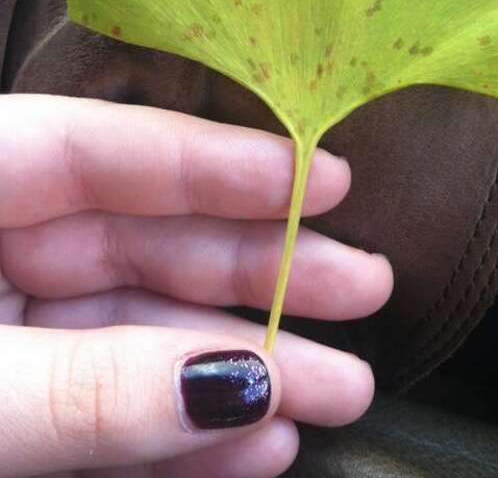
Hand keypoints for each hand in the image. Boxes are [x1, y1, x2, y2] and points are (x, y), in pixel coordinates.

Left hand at [0, 94, 392, 477]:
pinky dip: (177, 431)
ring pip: (142, 331)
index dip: (218, 163)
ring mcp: (6, 325)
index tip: (323, 178)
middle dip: (263, 270)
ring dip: (240, 367)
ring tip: (338, 387)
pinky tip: (255, 443)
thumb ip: (86, 385)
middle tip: (364, 284)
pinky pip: (107, 405)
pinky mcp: (17, 404)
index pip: (102, 152)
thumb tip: (234, 385)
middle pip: (147, 242)